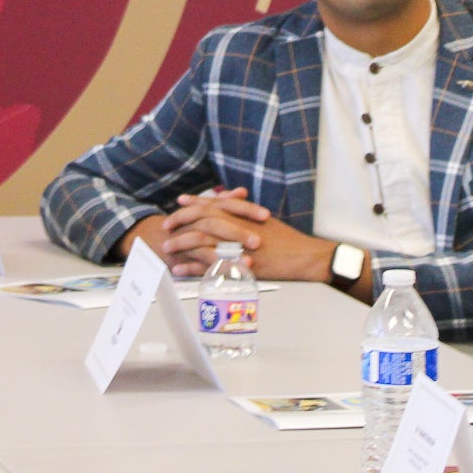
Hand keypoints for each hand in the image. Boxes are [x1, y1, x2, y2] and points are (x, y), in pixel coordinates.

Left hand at [153, 191, 338, 284]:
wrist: (304, 256)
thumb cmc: (289, 241)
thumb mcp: (266, 222)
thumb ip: (246, 216)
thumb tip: (234, 210)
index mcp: (243, 214)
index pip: (213, 203)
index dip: (194, 202)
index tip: (180, 202)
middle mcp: (237, 226)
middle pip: (201, 219)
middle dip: (180, 221)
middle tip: (167, 226)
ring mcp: (237, 245)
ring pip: (200, 241)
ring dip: (181, 244)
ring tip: (167, 248)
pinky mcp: (238, 264)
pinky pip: (208, 266)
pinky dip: (192, 268)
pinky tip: (180, 270)